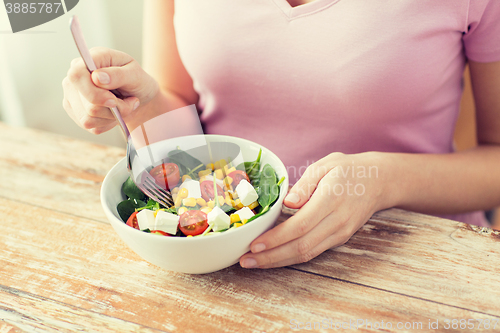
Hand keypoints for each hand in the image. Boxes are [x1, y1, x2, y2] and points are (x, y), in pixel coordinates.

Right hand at [62, 47, 158, 133]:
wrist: (139, 96)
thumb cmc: (137, 81)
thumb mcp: (135, 75)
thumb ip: (118, 75)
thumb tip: (97, 77)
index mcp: (90, 59)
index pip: (76, 75)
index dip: (93, 92)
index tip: (113, 100)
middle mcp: (76, 78)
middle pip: (86, 103)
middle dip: (113, 109)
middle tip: (131, 103)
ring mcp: (73, 96)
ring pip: (88, 118)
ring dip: (112, 117)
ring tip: (124, 106)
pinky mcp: (76, 113)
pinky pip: (91, 126)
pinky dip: (108, 123)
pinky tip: (115, 113)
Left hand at [239, 152, 389, 268]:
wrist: (379, 182)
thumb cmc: (347, 170)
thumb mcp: (325, 166)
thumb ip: (305, 184)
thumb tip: (287, 203)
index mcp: (330, 200)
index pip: (300, 226)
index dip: (276, 239)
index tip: (255, 244)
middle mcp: (337, 222)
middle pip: (301, 247)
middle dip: (271, 257)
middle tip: (245, 260)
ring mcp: (340, 234)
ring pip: (306, 254)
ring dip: (278, 261)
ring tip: (253, 263)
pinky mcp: (339, 239)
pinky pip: (312, 252)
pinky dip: (291, 257)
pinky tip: (273, 257)